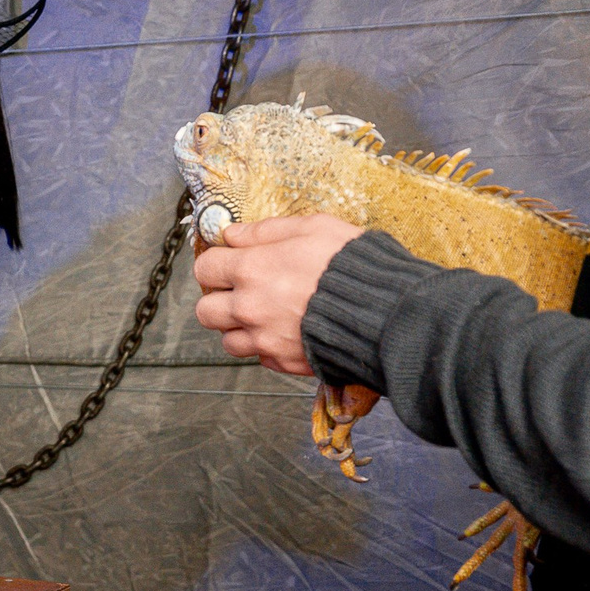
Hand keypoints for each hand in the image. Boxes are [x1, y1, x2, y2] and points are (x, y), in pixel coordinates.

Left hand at [193, 214, 363, 375]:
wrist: (384, 313)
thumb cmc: (352, 265)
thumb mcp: (312, 227)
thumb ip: (266, 230)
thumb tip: (233, 234)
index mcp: (251, 270)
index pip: (205, 268)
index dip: (217, 263)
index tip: (230, 261)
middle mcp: (250, 308)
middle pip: (206, 310)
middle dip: (219, 299)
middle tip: (241, 291)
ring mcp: (264, 339)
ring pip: (228, 341)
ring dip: (240, 328)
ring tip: (264, 314)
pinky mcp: (283, 362)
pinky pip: (260, 358)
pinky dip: (267, 347)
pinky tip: (287, 331)